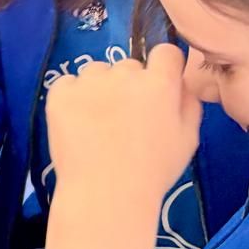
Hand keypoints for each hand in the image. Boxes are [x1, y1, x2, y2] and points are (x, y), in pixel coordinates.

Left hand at [45, 44, 202, 248]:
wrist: (105, 195)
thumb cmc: (152, 172)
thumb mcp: (187, 139)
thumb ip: (188, 104)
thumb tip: (179, 83)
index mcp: (159, 83)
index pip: (165, 53)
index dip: (163, 70)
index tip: (157, 89)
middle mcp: (124, 75)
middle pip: (129, 66)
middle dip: (130, 85)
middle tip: (125, 118)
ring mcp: (89, 82)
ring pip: (97, 72)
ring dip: (100, 88)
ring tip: (98, 123)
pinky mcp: (60, 94)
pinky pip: (68, 84)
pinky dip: (71, 98)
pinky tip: (76, 124)